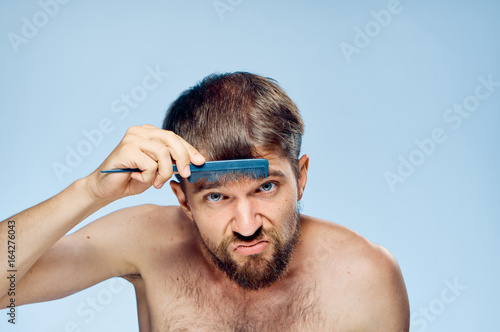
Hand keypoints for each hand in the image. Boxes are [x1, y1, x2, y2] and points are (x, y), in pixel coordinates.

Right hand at [86, 124, 204, 202]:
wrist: (106, 189)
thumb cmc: (132, 179)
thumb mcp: (158, 169)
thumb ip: (172, 162)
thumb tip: (195, 161)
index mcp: (149, 132)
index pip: (175, 138)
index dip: (189, 150)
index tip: (200, 161)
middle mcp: (141, 131)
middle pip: (171, 140)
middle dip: (183, 158)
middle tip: (185, 174)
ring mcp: (132, 138)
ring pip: (163, 154)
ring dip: (163, 173)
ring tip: (155, 182)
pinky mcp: (126, 149)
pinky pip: (150, 165)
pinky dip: (148, 177)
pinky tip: (136, 178)